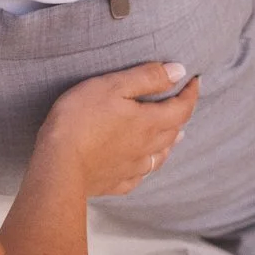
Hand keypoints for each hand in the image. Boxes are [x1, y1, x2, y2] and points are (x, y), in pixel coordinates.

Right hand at [37, 62, 199, 199]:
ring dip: (169, 144)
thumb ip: (147, 77)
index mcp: (148, 122)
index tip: (195, 81)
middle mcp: (145, 147)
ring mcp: (131, 168)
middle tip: (182, 104)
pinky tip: (141, 167)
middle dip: (181, 115)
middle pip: (173, 132)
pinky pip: (137, 177)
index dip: (191, 93)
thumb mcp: (113, 85)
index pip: (181, 108)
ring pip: (159, 157)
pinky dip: (145, 168)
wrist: (58, 164)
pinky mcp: (114, 182)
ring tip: (174, 137)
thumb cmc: (81, 118)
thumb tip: (179, 71)